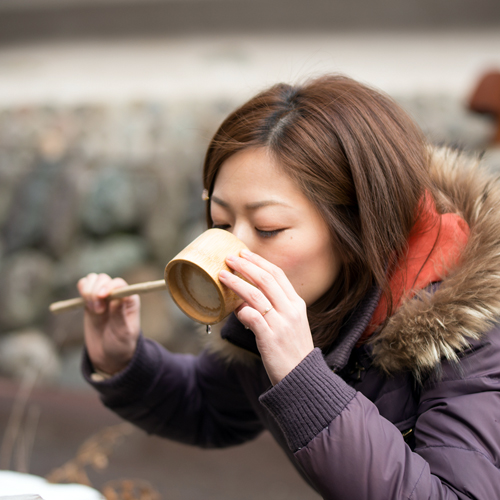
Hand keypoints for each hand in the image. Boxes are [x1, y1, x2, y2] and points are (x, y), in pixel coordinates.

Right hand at [77, 273, 140, 374]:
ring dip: (88, 290)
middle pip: (104, 279)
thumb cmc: (121, 345)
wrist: (109, 355)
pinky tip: (84, 303)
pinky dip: (82, 289)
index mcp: (130, 300)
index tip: (102, 296)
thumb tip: (117, 298)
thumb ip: (120, 316)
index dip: (109, 286)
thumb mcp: (123, 333)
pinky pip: (84, 285)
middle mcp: (117, 294)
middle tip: (97, 310)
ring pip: (93, 279)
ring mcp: (103, 296)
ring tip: (92, 309)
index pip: (119, 284)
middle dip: (96, 291)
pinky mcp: (91, 300)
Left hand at [219, 249, 313, 384]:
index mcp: (297, 304)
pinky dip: (241, 310)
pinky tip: (232, 309)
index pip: (277, 274)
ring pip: (256, 295)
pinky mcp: (270, 339)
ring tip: (222, 276)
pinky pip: (252, 317)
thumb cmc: (292, 351)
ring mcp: (281, 324)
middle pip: (265, 279)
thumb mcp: (291, 324)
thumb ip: (274, 309)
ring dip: (237, 283)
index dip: (259, 261)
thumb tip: (245, 303)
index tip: (245, 253)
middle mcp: (291, 310)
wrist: (302, 378)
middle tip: (230, 258)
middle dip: (246, 266)